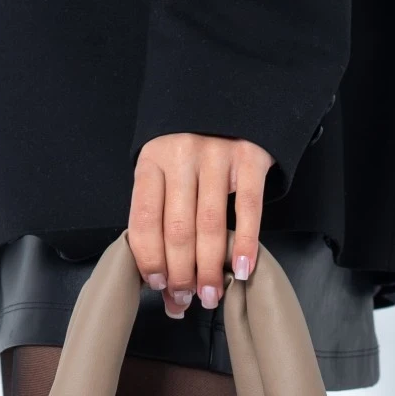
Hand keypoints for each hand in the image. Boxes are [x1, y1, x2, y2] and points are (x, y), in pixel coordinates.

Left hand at [128, 134, 273, 317]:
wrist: (230, 95)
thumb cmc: (191, 146)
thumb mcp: (164, 168)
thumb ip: (160, 214)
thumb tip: (161, 281)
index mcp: (152, 161)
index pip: (144, 220)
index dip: (149, 260)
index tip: (158, 286)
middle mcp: (181, 155)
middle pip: (177, 229)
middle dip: (181, 273)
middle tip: (187, 300)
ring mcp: (217, 155)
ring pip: (210, 224)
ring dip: (209, 268)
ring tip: (210, 295)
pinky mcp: (250, 157)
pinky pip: (249, 209)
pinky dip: (245, 244)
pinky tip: (241, 270)